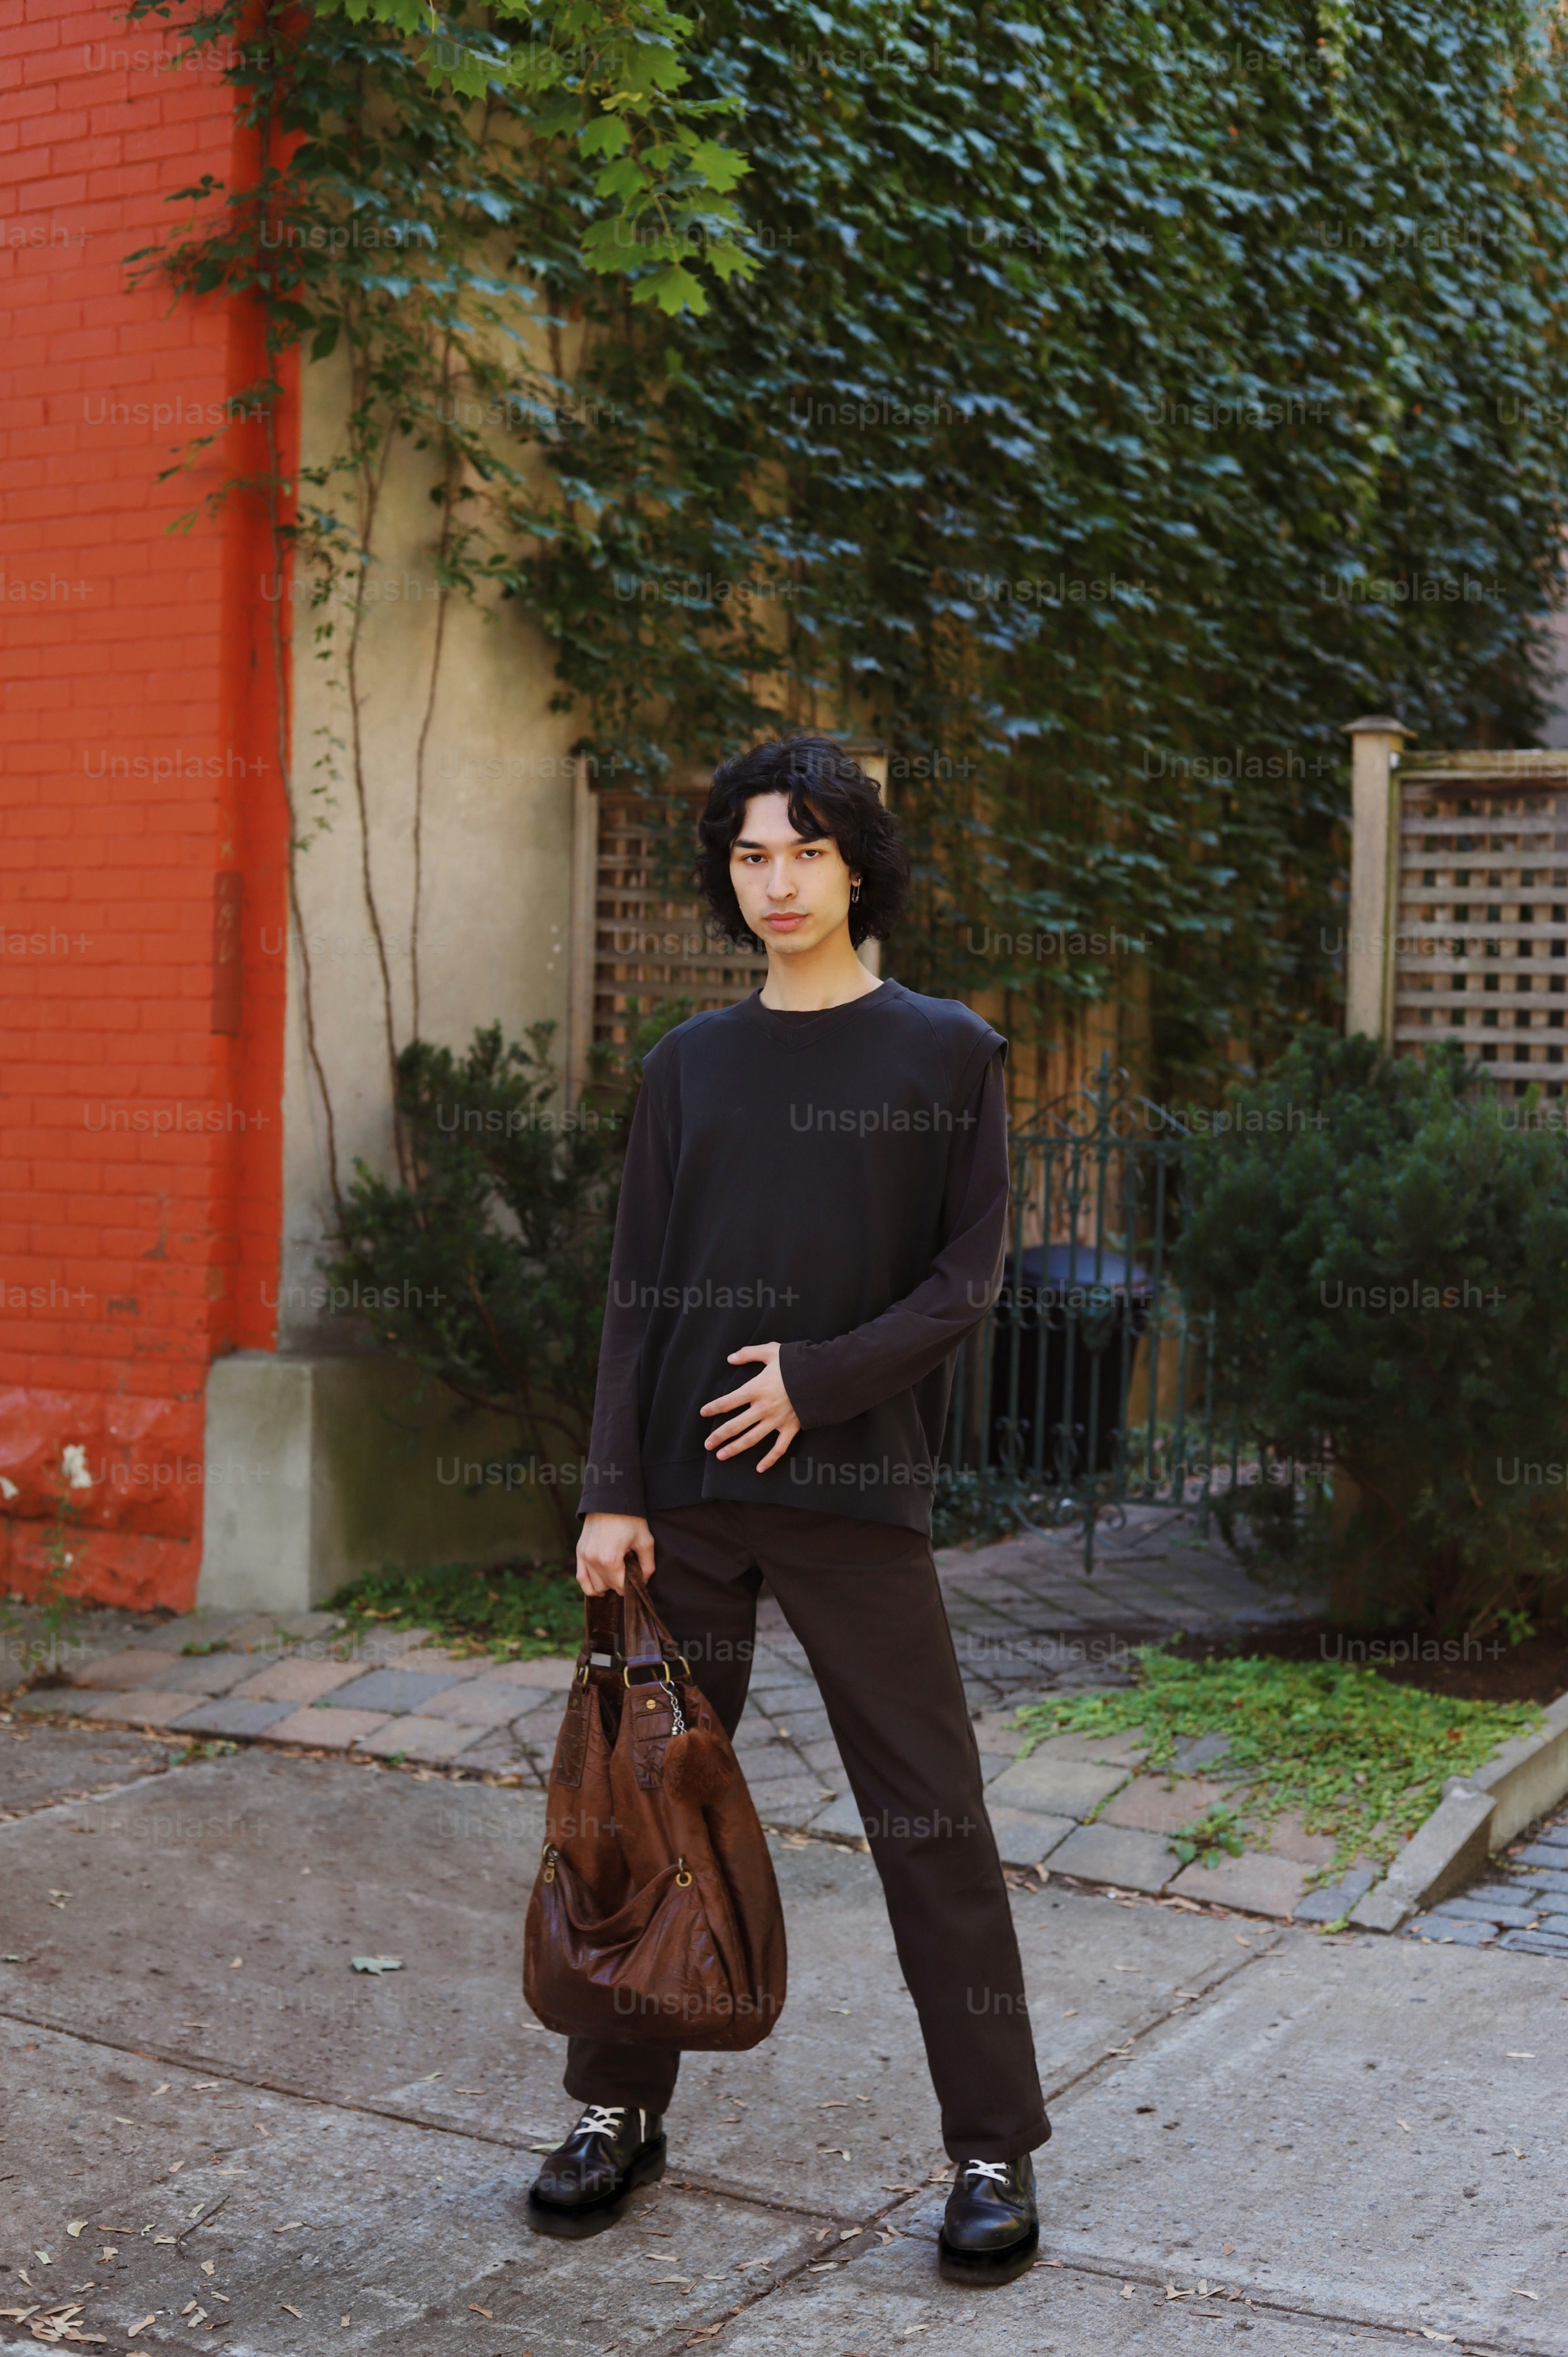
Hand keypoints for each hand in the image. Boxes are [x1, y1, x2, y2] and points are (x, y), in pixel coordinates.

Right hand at [576, 1512, 654, 1597]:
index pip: (620, 1587)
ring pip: (594, 1586)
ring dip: (606, 1585)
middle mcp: (593, 1560)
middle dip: (619, 1584)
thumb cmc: (630, 1519)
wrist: (610, 1499)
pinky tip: (600, 1586)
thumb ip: (647, 1566)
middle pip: (607, 1587)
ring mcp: (584, 1556)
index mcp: (610, 1559)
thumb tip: (642, 1582)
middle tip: (628, 1573)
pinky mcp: (579, 1551)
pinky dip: (590, 1585)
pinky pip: (581, 1578)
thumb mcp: (645, 1541)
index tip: (637, 1580)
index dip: (631, 1587)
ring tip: (616, 1575)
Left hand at [700, 1342, 800, 1470]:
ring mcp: (776, 1420)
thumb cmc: (796, 1362)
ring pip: (751, 1439)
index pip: (727, 1402)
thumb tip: (730, 1358)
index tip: (704, 1413)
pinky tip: (759, 1468)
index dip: (713, 1408)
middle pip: (734, 1425)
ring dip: (735, 1448)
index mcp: (755, 1389)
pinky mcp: (791, 1428)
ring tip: (721, 1456)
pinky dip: (769, 1460)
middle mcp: (762, 1408)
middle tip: (707, 1444)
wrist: (823, 1376)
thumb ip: (749, 1353)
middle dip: (719, 1436)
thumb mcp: (772, 1351)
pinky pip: (778, 1448)